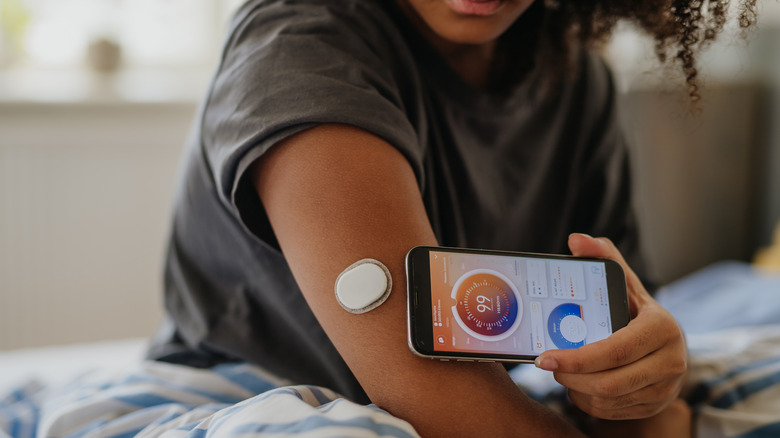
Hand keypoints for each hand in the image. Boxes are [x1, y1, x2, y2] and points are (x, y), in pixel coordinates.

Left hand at [535, 233, 687, 419]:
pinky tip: (578, 384)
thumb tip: (577, 240)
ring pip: (608, 400)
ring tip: (562, 370)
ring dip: (576, 388)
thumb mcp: (627, 284)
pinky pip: (611, 412)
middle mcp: (671, 361)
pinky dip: (587, 401)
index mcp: (662, 328)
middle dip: (570, 375)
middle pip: (610, 381)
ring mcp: (666, 389)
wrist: (670, 346)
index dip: (576, 357)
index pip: (615, 349)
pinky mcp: (654, 407)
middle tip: (546, 363)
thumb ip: (605, 259)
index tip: (544, 356)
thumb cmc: (638, 311)